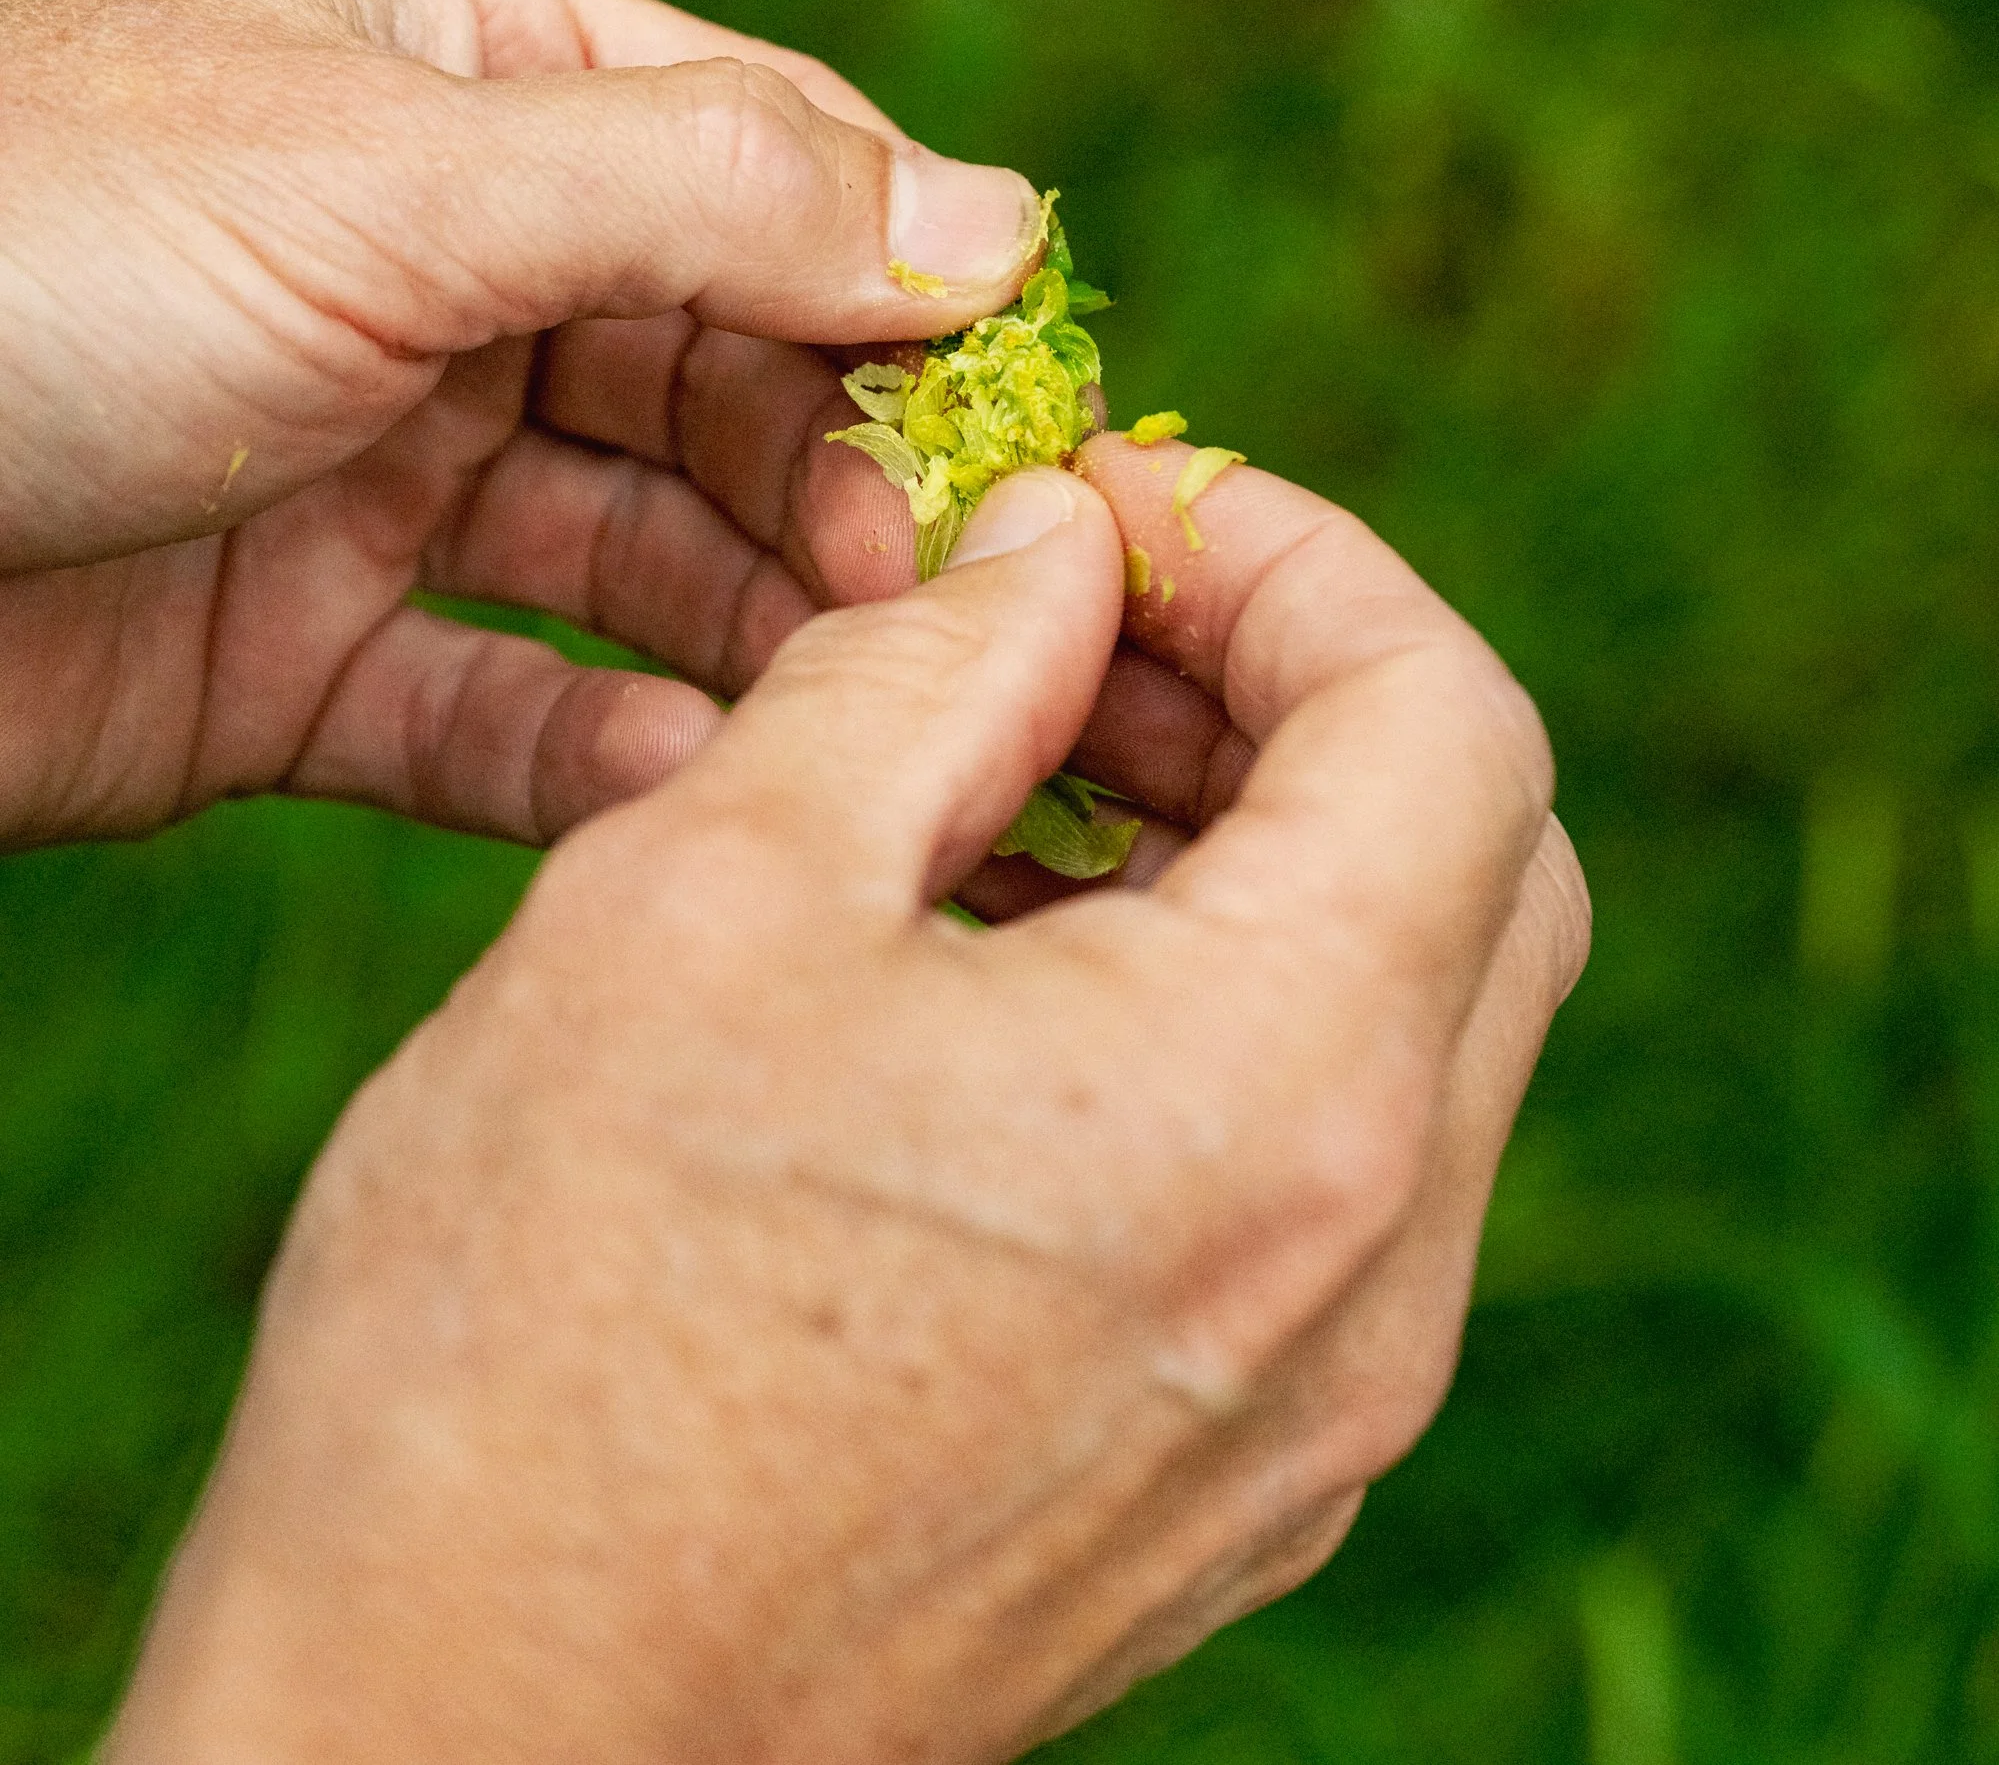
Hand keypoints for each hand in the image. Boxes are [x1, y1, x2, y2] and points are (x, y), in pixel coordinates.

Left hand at [0, 0, 1042, 844]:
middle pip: (721, 366)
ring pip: (630, 548)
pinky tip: (681, 777)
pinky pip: (492, 706)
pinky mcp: (292, 663)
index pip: (767, 162)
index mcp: (461, 74)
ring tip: (863, 707)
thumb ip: (707, 193)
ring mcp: (369, 463)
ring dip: (753, 622)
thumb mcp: (394, 175)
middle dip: (839, 473)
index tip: (1041, 422)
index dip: (912, 286)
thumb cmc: (27, 252)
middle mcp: (437, 262)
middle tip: (950, 594)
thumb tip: (1008, 218)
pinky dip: (593, 747)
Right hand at [106, 448, 1588, 1764]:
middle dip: (1292, 686)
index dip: (1294, 557)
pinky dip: (1220, 1013)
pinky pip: (1320, 1180)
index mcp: (1279, 1097)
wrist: (466, 1749)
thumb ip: (927, 669)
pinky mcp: (1237, 1489)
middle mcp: (1368, 1275)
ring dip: (1255, 846)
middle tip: (1077, 613)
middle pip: (1478, 862)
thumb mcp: (709, 892)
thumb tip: (1050, 548)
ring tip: (1015, 768)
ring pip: (1408, 1024)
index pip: (1447, 720)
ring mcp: (1320, 1411)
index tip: (1110, 503)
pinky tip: (1005, 968)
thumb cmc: (541, 1323)